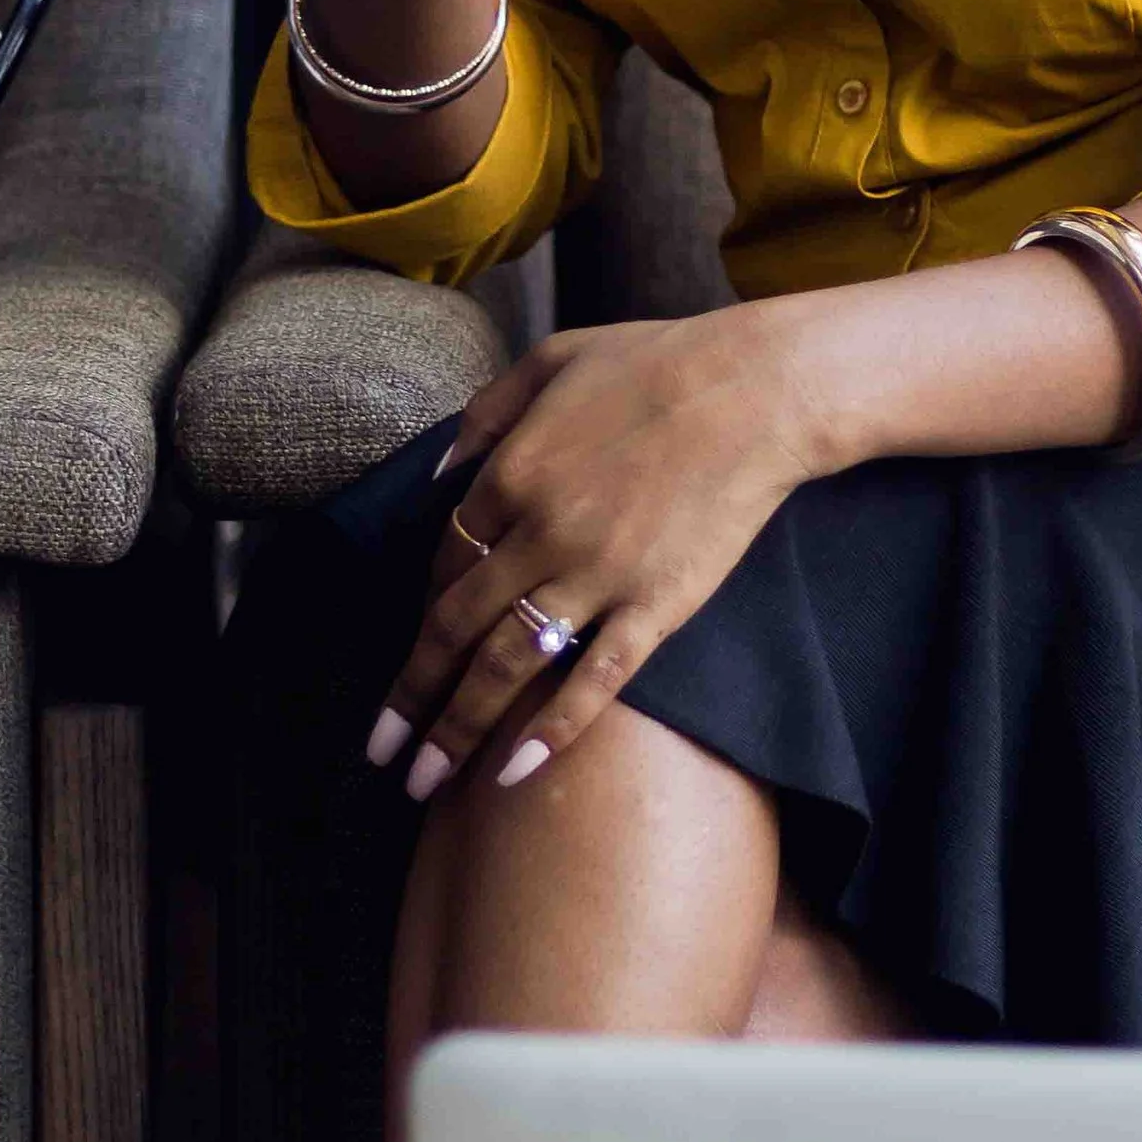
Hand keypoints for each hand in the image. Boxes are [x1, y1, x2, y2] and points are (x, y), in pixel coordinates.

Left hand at [366, 309, 827, 799]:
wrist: (761, 388)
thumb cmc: (660, 360)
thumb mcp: (553, 358)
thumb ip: (486, 412)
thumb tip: (436, 472)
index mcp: (511, 472)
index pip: (446, 560)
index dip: (426, 610)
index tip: (418, 651)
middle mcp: (540, 532)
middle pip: (454, 628)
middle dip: (411, 698)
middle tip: (380, 753)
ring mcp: (598, 575)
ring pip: (507, 666)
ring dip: (458, 729)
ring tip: (424, 783)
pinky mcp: (656, 607)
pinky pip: (595, 680)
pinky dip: (552, 729)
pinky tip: (514, 772)